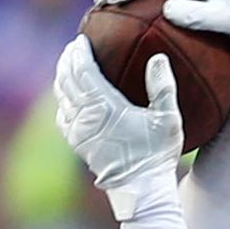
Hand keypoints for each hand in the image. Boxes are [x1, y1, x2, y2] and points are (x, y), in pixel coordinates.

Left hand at [53, 36, 180, 195]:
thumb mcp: (168, 119)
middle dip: (67, 60)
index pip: (83, 71)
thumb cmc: (157, 154)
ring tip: (69, 65)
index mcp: (104, 107)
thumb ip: (163, 87)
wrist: (140, 190)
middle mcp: (85, 118)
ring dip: (63, 78)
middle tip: (72, 47)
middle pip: (66, 80)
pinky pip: (62, 116)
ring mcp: (78, 132)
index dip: (79, 53)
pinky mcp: (76, 144)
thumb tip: (158, 58)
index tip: (80, 39)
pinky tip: (69, 96)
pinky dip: (63, 100)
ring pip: (61, 97)